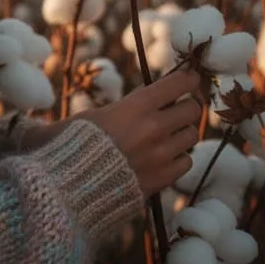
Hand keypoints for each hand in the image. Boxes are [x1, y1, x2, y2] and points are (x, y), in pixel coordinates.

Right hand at [72, 67, 203, 198]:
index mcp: (136, 106)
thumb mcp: (92, 115)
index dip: (188, 79)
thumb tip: (137, 95)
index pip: (179, 83)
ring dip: (182, 132)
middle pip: (193, 109)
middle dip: (186, 106)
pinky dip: (178, 157)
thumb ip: (121, 106)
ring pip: (192, 135)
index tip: (188, 79)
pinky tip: (162, 157)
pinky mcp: (164, 178)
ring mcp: (162, 154)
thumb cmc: (74, 143)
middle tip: (176, 109)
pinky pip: (187, 162)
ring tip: (166, 135)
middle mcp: (154, 128)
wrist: (72, 184)